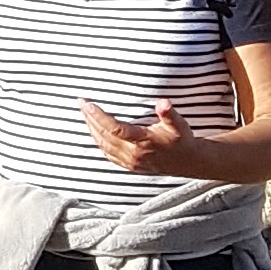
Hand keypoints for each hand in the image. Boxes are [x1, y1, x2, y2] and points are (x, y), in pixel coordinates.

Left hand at [82, 98, 199, 176]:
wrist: (189, 162)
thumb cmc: (182, 139)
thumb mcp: (179, 125)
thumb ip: (169, 114)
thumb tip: (163, 103)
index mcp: (143, 141)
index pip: (114, 128)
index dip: (99, 116)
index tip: (87, 103)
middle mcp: (134, 153)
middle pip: (104, 135)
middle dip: (90, 118)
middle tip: (81, 103)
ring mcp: (131, 161)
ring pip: (103, 145)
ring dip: (92, 129)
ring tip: (85, 113)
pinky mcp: (130, 166)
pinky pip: (108, 154)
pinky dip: (98, 142)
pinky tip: (94, 132)